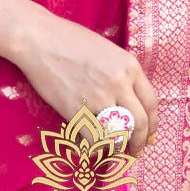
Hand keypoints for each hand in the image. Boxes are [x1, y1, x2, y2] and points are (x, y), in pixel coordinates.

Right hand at [8, 3, 157, 157]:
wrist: (38, 39)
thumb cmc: (68, 39)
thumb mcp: (107, 50)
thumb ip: (121, 73)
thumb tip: (129, 101)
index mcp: (130, 66)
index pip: (151, 103)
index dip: (151, 124)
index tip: (148, 135)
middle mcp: (120, 83)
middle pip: (140, 123)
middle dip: (139, 142)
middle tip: (134, 151)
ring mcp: (99, 98)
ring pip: (120, 135)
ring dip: (119, 147)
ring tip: (114, 150)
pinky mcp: (78, 111)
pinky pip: (95, 140)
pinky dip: (96, 147)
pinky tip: (93, 147)